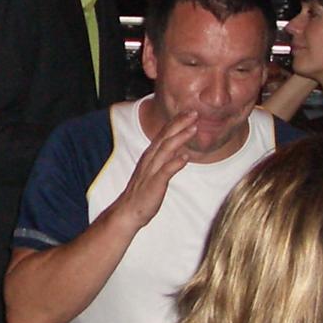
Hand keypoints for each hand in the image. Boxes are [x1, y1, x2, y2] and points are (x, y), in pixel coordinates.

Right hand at [109, 110, 196, 230]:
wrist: (128, 211)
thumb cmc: (143, 192)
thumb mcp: (155, 171)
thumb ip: (166, 160)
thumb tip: (180, 151)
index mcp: (150, 155)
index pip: (164, 134)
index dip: (176, 122)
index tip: (189, 112)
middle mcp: (150, 159)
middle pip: (165, 137)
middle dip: (179, 123)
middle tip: (194, 112)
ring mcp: (151, 171)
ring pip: (166, 150)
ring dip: (180, 138)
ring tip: (193, 129)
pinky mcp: (154, 184)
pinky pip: (165, 171)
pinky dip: (175, 163)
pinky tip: (185, 157)